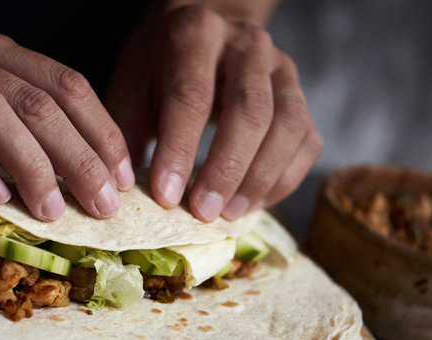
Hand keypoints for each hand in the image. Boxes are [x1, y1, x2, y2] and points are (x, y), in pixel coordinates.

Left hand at [106, 5, 321, 221]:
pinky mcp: (301, 95)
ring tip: (228, 214)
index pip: (191, 95)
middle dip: (226, 169)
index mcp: (196, 33)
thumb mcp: (131, 87)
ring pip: (287, 126)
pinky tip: (252, 204)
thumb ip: (125, 133)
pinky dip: (283, 180)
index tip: (166, 195)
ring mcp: (281, 68)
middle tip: (202, 212)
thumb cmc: (160, 70)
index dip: (179, 149)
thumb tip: (124, 191)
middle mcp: (247, 44)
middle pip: (249, 110)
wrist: (202, 40)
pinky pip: (306, 141)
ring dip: (260, 178)